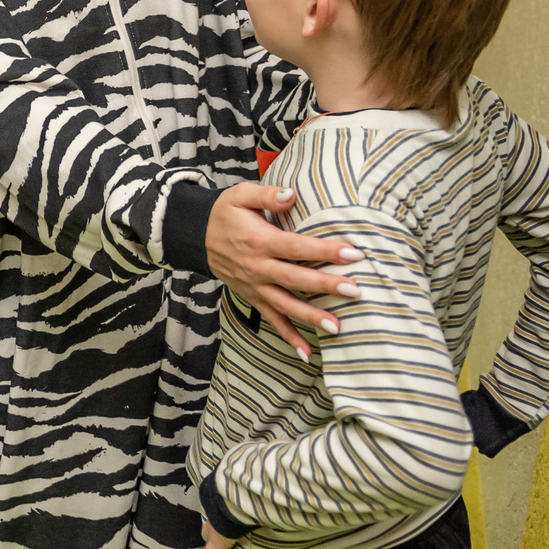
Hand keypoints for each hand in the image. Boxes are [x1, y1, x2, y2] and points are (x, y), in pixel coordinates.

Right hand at [206, 184, 361, 358]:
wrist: (194, 236)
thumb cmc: (223, 214)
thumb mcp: (239, 195)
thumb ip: (266, 195)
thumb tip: (291, 194)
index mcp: (259, 241)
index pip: (296, 247)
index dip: (324, 251)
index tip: (353, 253)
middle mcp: (258, 267)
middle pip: (295, 279)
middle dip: (325, 285)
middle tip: (354, 290)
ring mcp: (255, 286)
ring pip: (285, 305)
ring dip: (311, 317)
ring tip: (337, 328)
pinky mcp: (253, 297)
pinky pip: (271, 319)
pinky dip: (288, 337)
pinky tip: (307, 353)